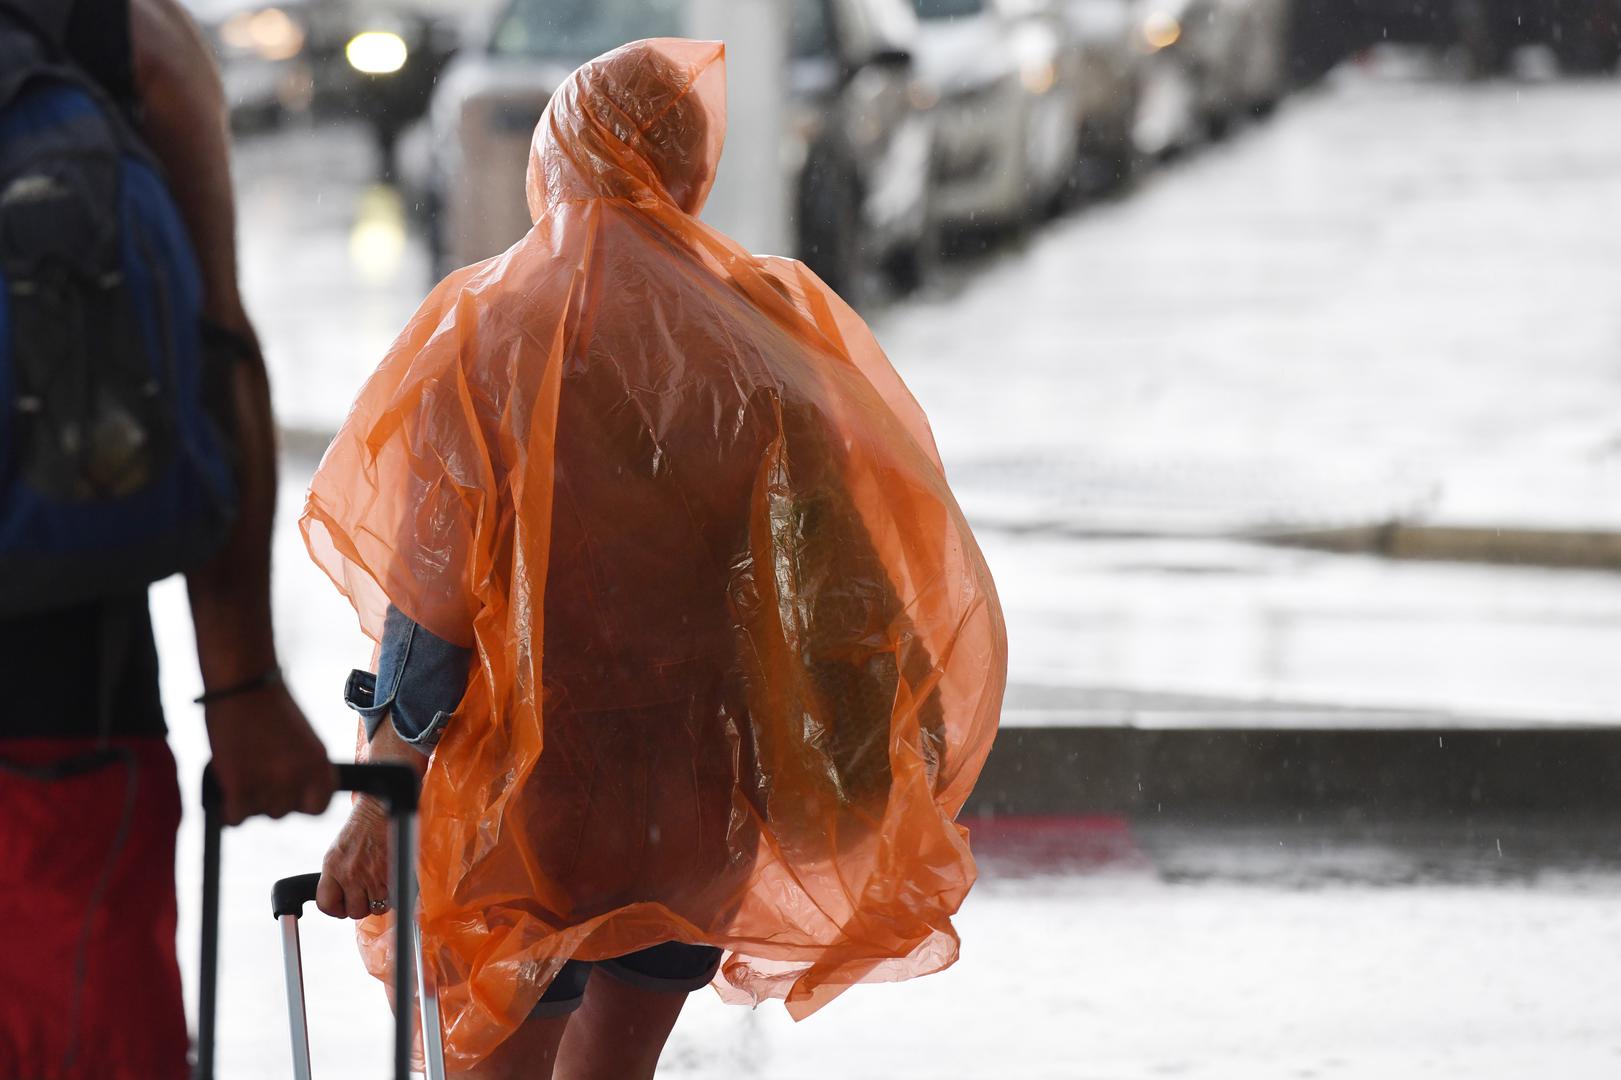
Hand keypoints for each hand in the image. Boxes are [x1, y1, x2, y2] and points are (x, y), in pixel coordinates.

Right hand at [204, 684, 334, 825]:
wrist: (243, 684)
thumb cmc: (271, 706)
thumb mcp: (303, 738)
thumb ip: (302, 768)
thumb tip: (293, 793)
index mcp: (319, 763)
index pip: (319, 806)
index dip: (302, 803)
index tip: (290, 796)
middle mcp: (299, 777)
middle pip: (284, 812)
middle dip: (269, 798)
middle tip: (257, 774)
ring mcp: (269, 784)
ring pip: (258, 813)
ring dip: (248, 799)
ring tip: (242, 769)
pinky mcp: (238, 786)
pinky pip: (235, 817)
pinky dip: (228, 807)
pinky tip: (227, 785)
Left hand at [318, 796, 392, 919]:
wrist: (382, 810)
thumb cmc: (363, 829)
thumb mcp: (338, 852)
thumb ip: (336, 875)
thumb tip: (340, 899)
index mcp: (332, 867)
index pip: (326, 904)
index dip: (336, 910)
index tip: (343, 907)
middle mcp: (350, 873)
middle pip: (354, 911)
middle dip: (362, 906)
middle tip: (367, 894)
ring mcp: (372, 875)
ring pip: (376, 908)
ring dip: (381, 901)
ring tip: (382, 885)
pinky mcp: (392, 874)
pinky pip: (394, 899)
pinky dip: (396, 894)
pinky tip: (392, 881)